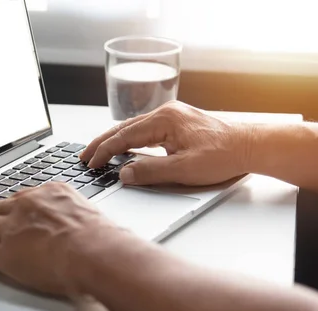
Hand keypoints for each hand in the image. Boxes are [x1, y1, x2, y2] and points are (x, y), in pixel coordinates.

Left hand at [0, 182, 131, 295]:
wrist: (94, 251)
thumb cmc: (101, 238)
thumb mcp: (89, 214)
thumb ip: (76, 218)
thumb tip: (82, 230)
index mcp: (49, 194)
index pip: (22, 199)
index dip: (10, 206)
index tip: (5, 208)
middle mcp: (26, 207)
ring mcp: (12, 229)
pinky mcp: (4, 253)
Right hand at [80, 101, 251, 185]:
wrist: (251, 146)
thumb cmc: (224, 155)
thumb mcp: (184, 169)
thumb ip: (149, 171)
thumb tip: (123, 174)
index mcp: (164, 119)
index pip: (123, 136)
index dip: (104, 151)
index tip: (91, 163)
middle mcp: (165, 113)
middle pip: (123, 128)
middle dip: (101, 143)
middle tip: (84, 156)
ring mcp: (171, 117)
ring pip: (133, 128)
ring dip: (114, 140)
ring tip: (97, 152)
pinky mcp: (176, 124)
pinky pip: (145, 130)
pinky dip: (129, 140)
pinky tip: (123, 147)